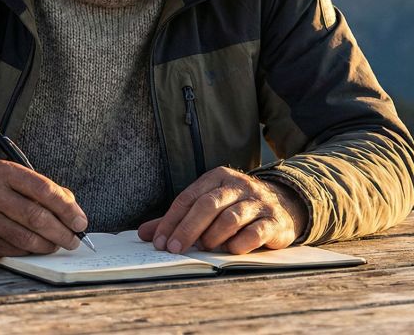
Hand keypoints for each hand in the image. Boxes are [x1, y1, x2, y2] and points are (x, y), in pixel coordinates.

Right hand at [0, 159, 88, 260]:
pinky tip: (33, 249)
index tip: (80, 222)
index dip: (66, 208)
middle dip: (61, 232)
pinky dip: (28, 253)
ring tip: (55, 245)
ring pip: (25, 239)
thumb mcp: (17, 182)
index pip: (43, 189)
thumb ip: (46, 192)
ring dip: (47, 246)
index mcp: (5, 172)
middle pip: (36, 217)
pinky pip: (11, 251)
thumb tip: (74, 213)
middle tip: (73, 240)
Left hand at [137, 166, 307, 254]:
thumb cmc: (235, 207)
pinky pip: (255, 232)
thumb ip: (177, 219)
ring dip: (213, 236)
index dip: (171, 221)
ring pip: (230, 218)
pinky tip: (230, 251)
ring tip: (203, 248)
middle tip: (174, 249)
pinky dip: (240, 243)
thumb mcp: (207, 205)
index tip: (159, 242)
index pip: (187, 198)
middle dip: (187, 229)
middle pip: (207, 205)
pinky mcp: (274, 221)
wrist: (283, 205)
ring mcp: (257, 202)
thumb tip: (145, 234)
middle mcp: (237, 185)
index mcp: (216, 178)